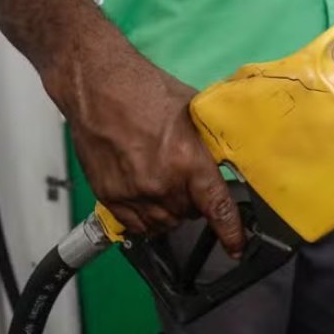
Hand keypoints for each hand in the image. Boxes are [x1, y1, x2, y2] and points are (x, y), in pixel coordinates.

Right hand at [48, 51, 244, 254]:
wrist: (96, 85)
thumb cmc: (146, 90)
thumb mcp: (192, 112)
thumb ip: (207, 144)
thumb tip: (223, 162)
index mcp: (187, 161)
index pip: (216, 208)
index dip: (230, 233)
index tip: (236, 248)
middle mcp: (161, 184)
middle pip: (189, 215)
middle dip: (194, 202)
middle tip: (188, 180)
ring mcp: (132, 193)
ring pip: (163, 223)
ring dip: (171, 211)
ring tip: (166, 184)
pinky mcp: (109, 196)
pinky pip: (136, 225)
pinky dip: (146, 218)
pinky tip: (147, 198)